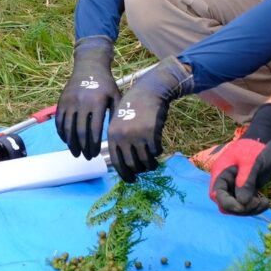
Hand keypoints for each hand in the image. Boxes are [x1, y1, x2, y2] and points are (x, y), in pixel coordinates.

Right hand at [56, 36, 119, 159]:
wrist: (89, 66)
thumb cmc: (106, 84)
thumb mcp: (115, 97)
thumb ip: (115, 116)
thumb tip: (113, 137)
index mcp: (98, 102)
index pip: (94, 129)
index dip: (94, 144)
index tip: (95, 154)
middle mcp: (82, 102)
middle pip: (80, 131)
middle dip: (83, 147)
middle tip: (86, 157)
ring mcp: (70, 101)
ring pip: (68, 128)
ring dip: (71, 144)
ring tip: (76, 153)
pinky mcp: (61, 101)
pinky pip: (59, 121)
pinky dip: (62, 133)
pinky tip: (67, 141)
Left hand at [107, 57, 192, 181]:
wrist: (149, 91)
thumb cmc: (134, 107)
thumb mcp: (120, 122)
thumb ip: (120, 140)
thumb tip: (125, 163)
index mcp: (112, 135)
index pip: (117, 162)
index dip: (124, 174)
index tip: (131, 179)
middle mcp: (123, 137)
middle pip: (132, 165)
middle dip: (139, 171)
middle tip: (144, 171)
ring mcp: (137, 135)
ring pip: (145, 161)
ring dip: (150, 165)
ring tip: (153, 164)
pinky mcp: (151, 133)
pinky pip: (156, 151)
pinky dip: (158, 152)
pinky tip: (158, 149)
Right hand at [209, 138, 270, 214]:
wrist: (268, 140)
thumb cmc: (256, 147)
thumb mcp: (251, 162)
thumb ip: (246, 182)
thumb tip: (242, 203)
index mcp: (221, 172)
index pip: (217, 195)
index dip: (228, 203)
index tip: (244, 205)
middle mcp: (226, 182)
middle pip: (226, 204)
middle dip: (241, 209)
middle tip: (258, 203)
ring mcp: (236, 186)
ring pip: (237, 206)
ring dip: (250, 209)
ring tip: (265, 203)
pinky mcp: (246, 189)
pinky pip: (246, 204)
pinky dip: (255, 206)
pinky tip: (266, 202)